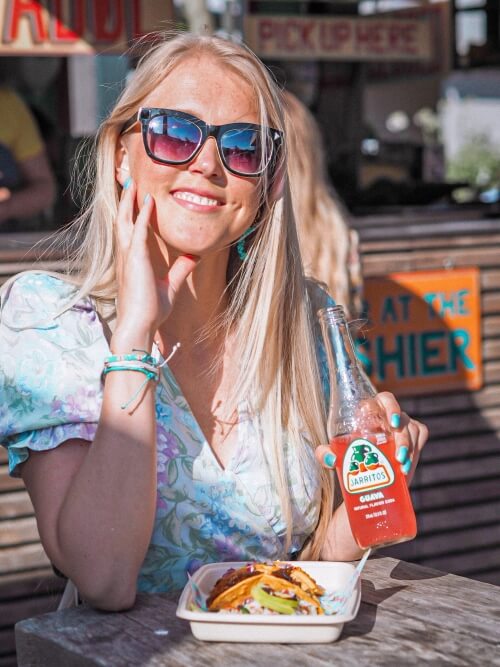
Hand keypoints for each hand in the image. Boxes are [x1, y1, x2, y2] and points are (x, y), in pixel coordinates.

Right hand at [113, 179, 198, 343]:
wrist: (140, 325)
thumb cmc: (151, 310)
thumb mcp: (170, 286)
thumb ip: (181, 269)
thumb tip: (195, 257)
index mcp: (133, 260)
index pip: (130, 230)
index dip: (132, 213)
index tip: (136, 197)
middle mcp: (126, 255)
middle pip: (122, 220)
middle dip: (126, 201)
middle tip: (130, 182)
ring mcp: (128, 256)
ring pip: (125, 220)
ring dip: (129, 201)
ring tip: (133, 182)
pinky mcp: (135, 259)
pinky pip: (137, 231)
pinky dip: (142, 214)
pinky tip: (149, 200)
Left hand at [315, 391, 428, 485]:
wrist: (366, 479)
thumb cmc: (348, 460)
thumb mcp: (333, 457)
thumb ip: (325, 454)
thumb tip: (330, 457)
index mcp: (369, 412)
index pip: (384, 399)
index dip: (391, 407)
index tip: (392, 423)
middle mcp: (387, 416)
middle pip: (401, 416)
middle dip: (403, 436)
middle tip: (398, 456)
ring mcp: (402, 425)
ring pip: (412, 429)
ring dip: (409, 448)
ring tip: (401, 467)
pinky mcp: (414, 437)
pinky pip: (420, 436)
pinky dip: (416, 450)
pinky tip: (406, 466)